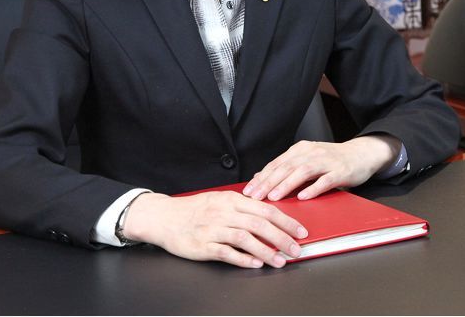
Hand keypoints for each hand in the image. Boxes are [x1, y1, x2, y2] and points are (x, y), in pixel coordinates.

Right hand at [122, 190, 306, 268]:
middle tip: (296, 250)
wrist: (164, 217)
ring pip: (245, 238)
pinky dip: (243, 259)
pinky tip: (255, 264)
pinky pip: (226, 252)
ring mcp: (212, 229)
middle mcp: (223, 212)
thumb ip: (243, 206)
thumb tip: (269, 213)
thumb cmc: (194, 210)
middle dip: (282, 238)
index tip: (300, 231)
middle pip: (259, 224)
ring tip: (280, 261)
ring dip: (265, 251)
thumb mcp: (219, 200)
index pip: (265, 209)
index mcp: (231, 199)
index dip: (286, 221)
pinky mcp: (202, 245)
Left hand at [242, 135, 399, 201]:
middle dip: (268, 182)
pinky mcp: (341, 171)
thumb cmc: (331, 160)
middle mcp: (311, 152)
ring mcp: (327, 161)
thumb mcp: (306, 160)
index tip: (247, 192)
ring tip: (273, 197)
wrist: (361, 154)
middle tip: (255, 197)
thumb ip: (285, 168)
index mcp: (300, 150)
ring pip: (302, 172)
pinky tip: (303, 197)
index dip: (261, 178)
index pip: (276, 164)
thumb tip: (259, 178)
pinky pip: (325, 180)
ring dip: (286, 185)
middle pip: (286, 167)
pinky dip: (313, 188)